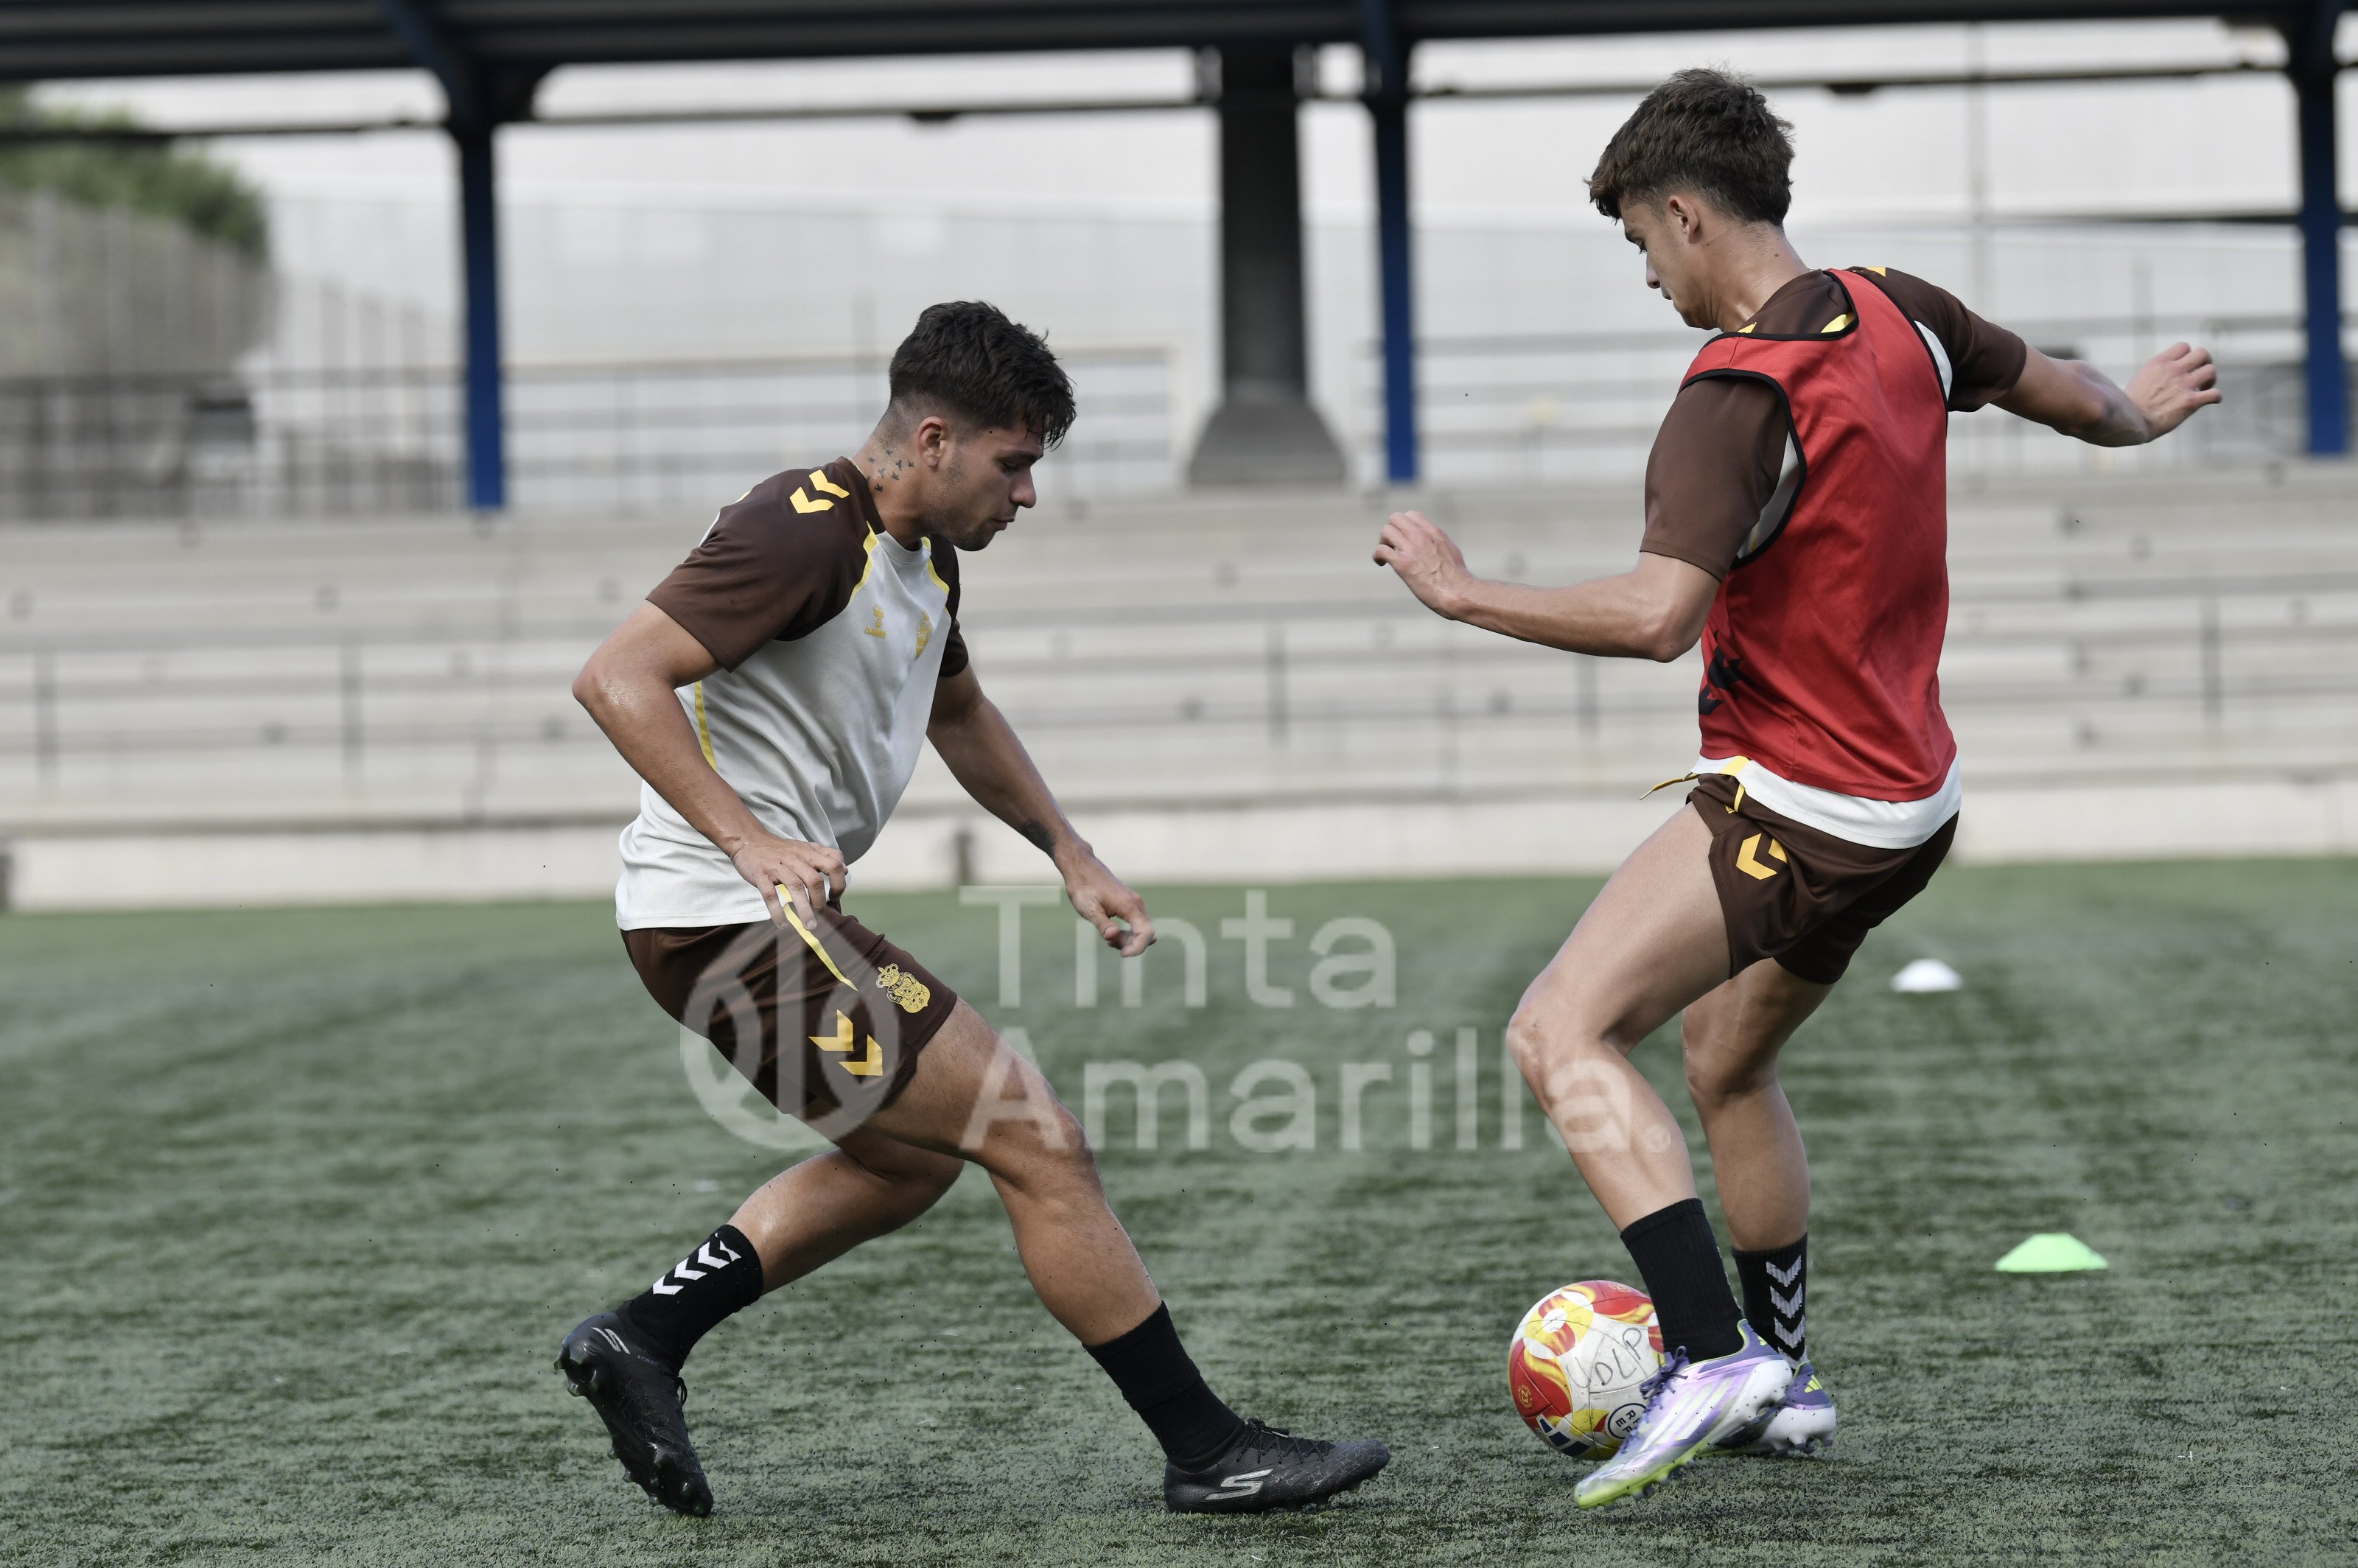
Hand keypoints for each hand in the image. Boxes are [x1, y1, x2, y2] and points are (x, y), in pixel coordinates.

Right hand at [729, 831, 847, 925]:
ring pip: (795, 888)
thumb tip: (844, 870)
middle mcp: (796, 859)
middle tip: (820, 914)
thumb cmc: (781, 848)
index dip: (839, 883)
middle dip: (820, 901)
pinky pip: (770, 895)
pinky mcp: (761, 874)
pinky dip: (777, 911)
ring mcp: (777, 866)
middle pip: (815, 880)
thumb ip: (825, 856)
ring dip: (804, 909)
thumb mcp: (805, 848)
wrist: (749, 840)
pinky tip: (783, 923)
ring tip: (809, 925)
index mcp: (809, 853)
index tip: (835, 897)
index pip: (833, 864)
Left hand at [1061, 849, 1154, 957]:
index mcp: (1129, 906)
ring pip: (1140, 929)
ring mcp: (1134, 904)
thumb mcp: (1089, 909)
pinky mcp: (1129, 904)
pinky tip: (1111, 933)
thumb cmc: (1084, 887)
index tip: (1123, 955)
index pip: (1145, 933)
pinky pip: (1135, 923)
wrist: (1082, 868)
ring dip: (1127, 940)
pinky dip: (1126, 933)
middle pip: (1145, 933)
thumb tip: (1113, 936)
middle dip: (1131, 945)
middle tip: (1108, 942)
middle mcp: (1136, 904)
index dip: (1137, 948)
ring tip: (1107, 937)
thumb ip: (1103, 924)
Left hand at [1374, 510, 1472, 617]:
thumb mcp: (1450, 550)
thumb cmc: (1457, 578)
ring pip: (1386, 531)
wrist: (1457, 592)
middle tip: (1392, 546)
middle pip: (1395, 518)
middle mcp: (1421, 536)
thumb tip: (1432, 544)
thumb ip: (1438, 542)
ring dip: (1382, 542)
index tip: (1404, 539)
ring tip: (1386, 556)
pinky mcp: (1403, 563)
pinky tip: (1381, 563)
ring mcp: (1411, 548)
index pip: (1411, 515)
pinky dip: (1377, 556)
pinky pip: (1381, 550)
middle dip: (1391, 531)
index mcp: (1434, 532)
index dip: (1404, 526)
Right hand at [2124, 342, 2220, 439]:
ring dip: (2211, 379)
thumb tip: (2163, 374)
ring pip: (2211, 371)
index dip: (2187, 355)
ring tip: (2204, 388)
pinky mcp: (2191, 401)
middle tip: (2199, 374)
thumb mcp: (2142, 377)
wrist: (2130, 421)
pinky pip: (2215, 394)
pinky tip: (2210, 400)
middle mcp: (2175, 370)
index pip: (2184, 346)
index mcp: (2160, 362)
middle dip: (2205, 362)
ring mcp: (2184, 385)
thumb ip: (2157, 371)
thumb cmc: (2130, 405)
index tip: (2184, 367)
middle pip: (2202, 353)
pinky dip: (2215, 397)